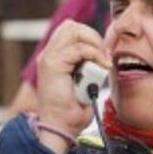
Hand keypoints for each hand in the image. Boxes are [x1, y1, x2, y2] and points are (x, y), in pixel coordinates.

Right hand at [34, 21, 111, 151]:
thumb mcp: (83, 83)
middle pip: (72, 26)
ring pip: (74, 31)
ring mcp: (49, 58)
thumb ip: (88, 67)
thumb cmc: (71, 111)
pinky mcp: (53, 65)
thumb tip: (103, 57)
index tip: (104, 54)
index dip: (89, 37)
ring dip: (94, 43)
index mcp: (54, 58)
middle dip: (93, 36)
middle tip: (104, 55)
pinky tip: (103, 66)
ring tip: (102, 60)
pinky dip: (95, 55)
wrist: (59, 127)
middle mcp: (48, 54)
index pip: (71, 31)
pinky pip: (79, 49)